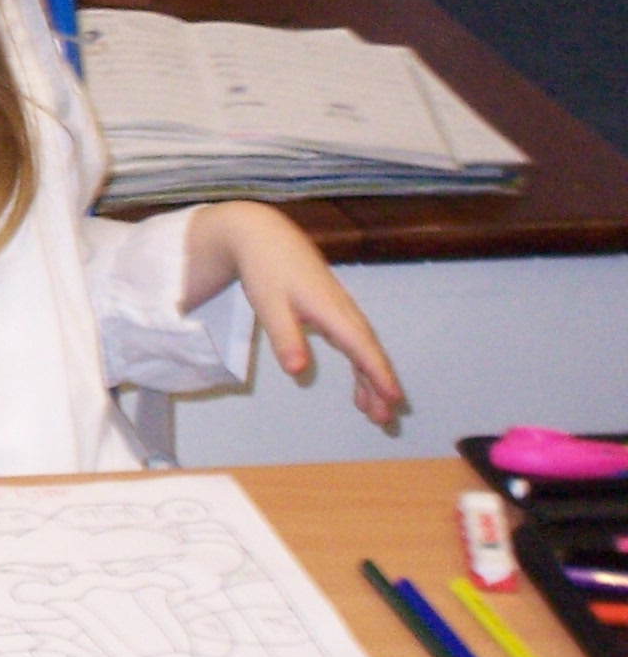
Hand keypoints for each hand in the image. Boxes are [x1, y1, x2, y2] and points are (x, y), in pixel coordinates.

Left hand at [185, 201, 404, 427]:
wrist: (263, 236)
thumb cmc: (266, 270)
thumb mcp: (269, 305)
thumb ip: (285, 337)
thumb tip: (298, 371)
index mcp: (332, 310)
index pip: (362, 347)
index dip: (379, 374)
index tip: (394, 399)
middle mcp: (343, 311)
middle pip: (368, 353)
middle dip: (380, 386)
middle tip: (386, 420)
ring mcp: (341, 310)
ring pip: (363, 350)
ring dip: (372, 381)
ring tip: (376, 414)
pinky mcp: (333, 311)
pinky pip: (353, 343)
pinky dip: (359, 367)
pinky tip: (358, 388)